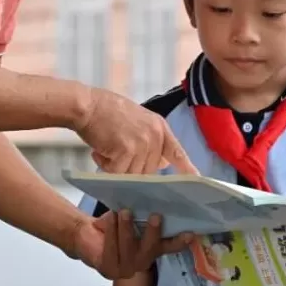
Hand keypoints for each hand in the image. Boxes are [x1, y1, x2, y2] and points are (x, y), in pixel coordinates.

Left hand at [71, 210, 194, 279]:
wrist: (86, 235)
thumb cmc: (114, 224)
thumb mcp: (131, 216)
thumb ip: (143, 213)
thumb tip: (157, 192)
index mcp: (151, 249)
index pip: (168, 246)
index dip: (180, 241)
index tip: (191, 233)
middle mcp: (141, 262)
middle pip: (150, 249)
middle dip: (153, 233)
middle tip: (156, 215)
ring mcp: (125, 268)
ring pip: (129, 249)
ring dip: (127, 229)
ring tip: (125, 212)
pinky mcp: (108, 268)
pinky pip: (111, 250)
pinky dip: (112, 232)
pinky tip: (111, 217)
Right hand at [75, 87, 197, 174]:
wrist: (86, 104)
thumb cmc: (106, 113)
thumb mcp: (137, 121)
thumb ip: (150, 141)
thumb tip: (162, 164)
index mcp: (159, 127)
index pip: (177, 151)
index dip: (187, 168)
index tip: (198, 180)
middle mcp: (154, 135)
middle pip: (149, 171)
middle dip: (130, 168)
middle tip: (114, 153)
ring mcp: (141, 142)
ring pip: (132, 174)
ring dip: (116, 168)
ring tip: (105, 149)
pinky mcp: (126, 150)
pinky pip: (117, 173)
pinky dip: (105, 167)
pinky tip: (99, 151)